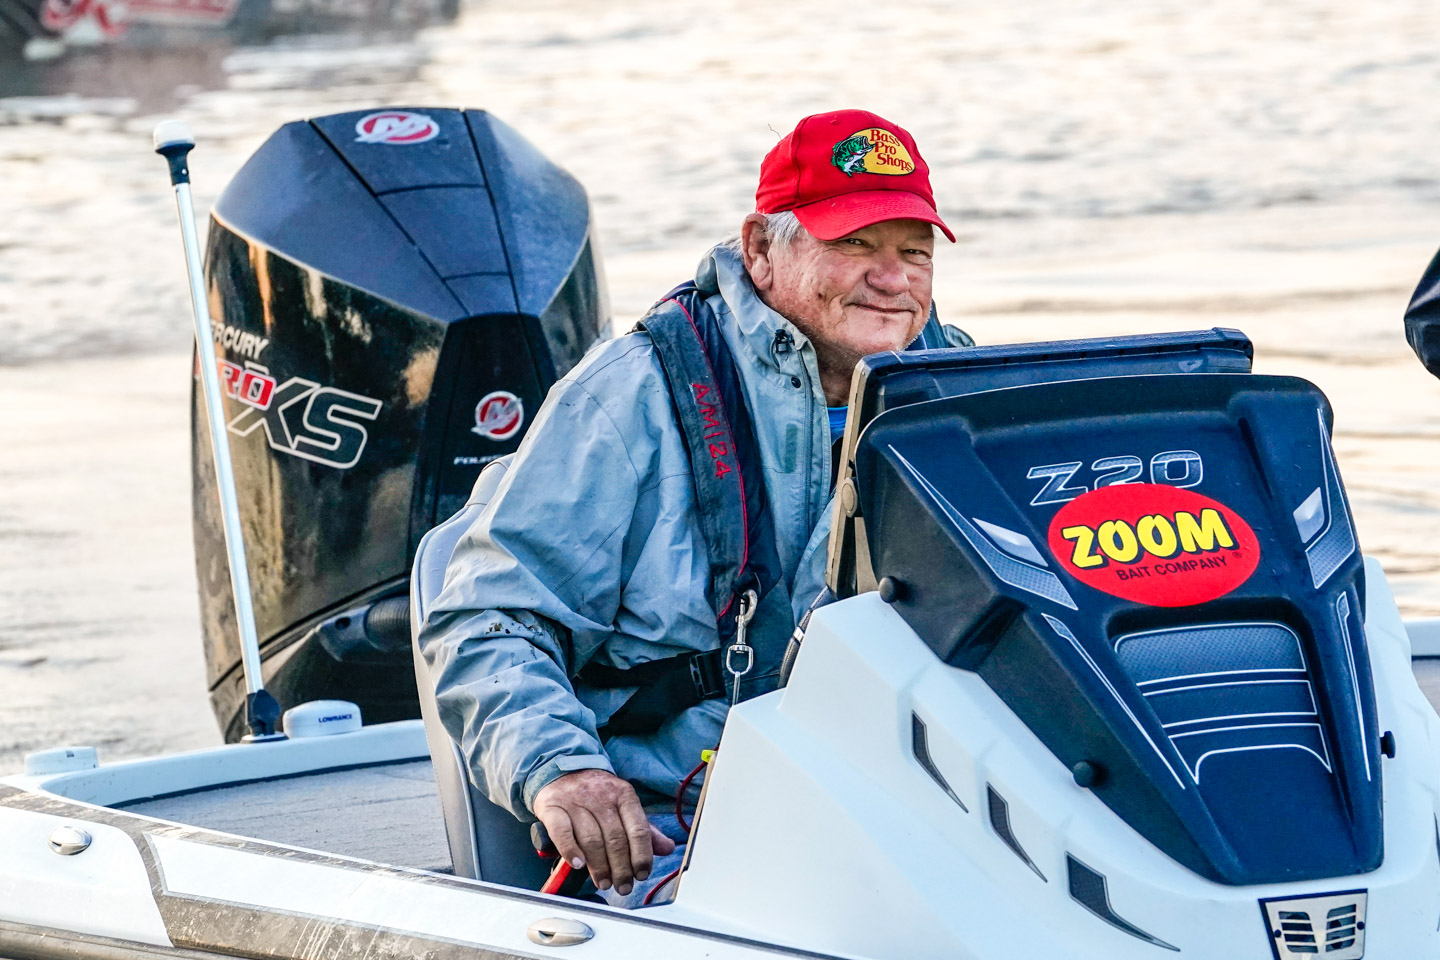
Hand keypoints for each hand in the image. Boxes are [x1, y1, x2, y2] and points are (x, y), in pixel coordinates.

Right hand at [533, 768, 676, 894]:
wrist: (563, 772)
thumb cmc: (597, 796)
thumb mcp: (623, 807)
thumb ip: (644, 829)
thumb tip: (667, 848)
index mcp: (624, 795)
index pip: (638, 828)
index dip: (641, 855)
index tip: (641, 875)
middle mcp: (601, 796)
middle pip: (615, 838)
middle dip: (621, 868)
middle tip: (623, 887)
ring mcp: (576, 801)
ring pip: (592, 839)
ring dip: (599, 866)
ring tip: (604, 883)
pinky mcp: (553, 807)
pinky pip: (562, 832)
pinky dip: (571, 851)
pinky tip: (578, 865)